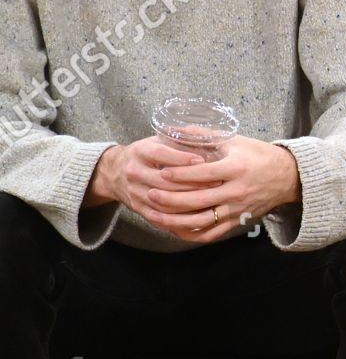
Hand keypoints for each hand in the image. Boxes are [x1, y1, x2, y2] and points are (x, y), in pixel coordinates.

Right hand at [86, 138, 207, 212]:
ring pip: (163, 201)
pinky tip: (198, 214)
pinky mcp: (137, 207)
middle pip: (164, 181)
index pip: (160, 154)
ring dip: (189, 202)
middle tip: (216, 181)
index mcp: (140, 151)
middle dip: (192, 182)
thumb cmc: (147, 154)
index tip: (203, 160)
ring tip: (211, 198)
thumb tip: (210, 141)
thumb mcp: (158, 141)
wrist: (114, 172)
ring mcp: (134, 192)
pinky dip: (179, 217)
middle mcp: (134, 172)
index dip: (181, 158)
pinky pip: (159, 216)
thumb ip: (179, 141)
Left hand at [142, 137, 301, 243]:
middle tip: (150, 193)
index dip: (179, 174)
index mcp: (235, 168)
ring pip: (200, 221)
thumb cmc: (259, 155)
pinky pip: (210, 233)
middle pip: (196, 200)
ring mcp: (236, 209)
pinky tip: (173, 229)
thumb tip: (175, 129)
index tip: (160, 172)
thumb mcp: (236, 140)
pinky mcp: (237, 221)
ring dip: (174, 220)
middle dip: (169, 199)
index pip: (202, 174)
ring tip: (154, 215)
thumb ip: (204, 136)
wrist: (288, 177)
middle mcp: (236, 191)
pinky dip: (190, 234)